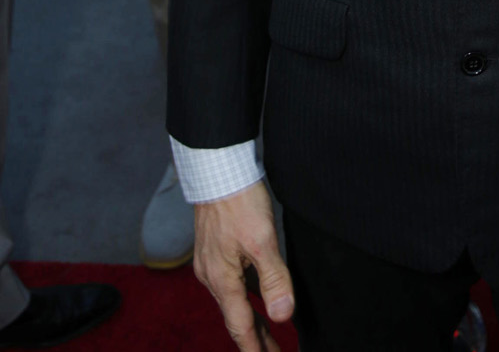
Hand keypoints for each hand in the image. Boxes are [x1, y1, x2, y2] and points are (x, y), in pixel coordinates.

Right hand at [193, 181, 294, 351]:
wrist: (217, 170)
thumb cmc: (239, 201)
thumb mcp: (262, 240)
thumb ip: (273, 279)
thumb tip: (281, 316)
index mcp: (222, 280)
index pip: (240, 326)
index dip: (255, 348)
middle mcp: (212, 276)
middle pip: (236, 317)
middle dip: (255, 338)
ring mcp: (211, 263)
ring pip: (233, 300)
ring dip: (250, 319)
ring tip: (268, 334)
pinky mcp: (215, 251)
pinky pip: (231, 284)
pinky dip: (245, 298)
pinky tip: (256, 297)